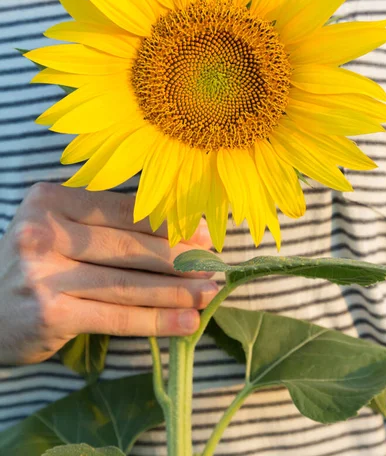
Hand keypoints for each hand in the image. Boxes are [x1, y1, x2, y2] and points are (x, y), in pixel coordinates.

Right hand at [0, 182, 217, 364]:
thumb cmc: (35, 264)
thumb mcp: (61, 229)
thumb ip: (108, 225)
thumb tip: (180, 231)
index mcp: (51, 199)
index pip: (123, 210)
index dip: (168, 224)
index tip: (204, 234)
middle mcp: (44, 231)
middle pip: (127, 246)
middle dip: (179, 257)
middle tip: (214, 265)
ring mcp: (44, 274)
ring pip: (126, 283)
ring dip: (175, 290)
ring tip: (209, 294)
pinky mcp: (49, 313)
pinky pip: (115, 315)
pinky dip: (156, 321)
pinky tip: (186, 323)